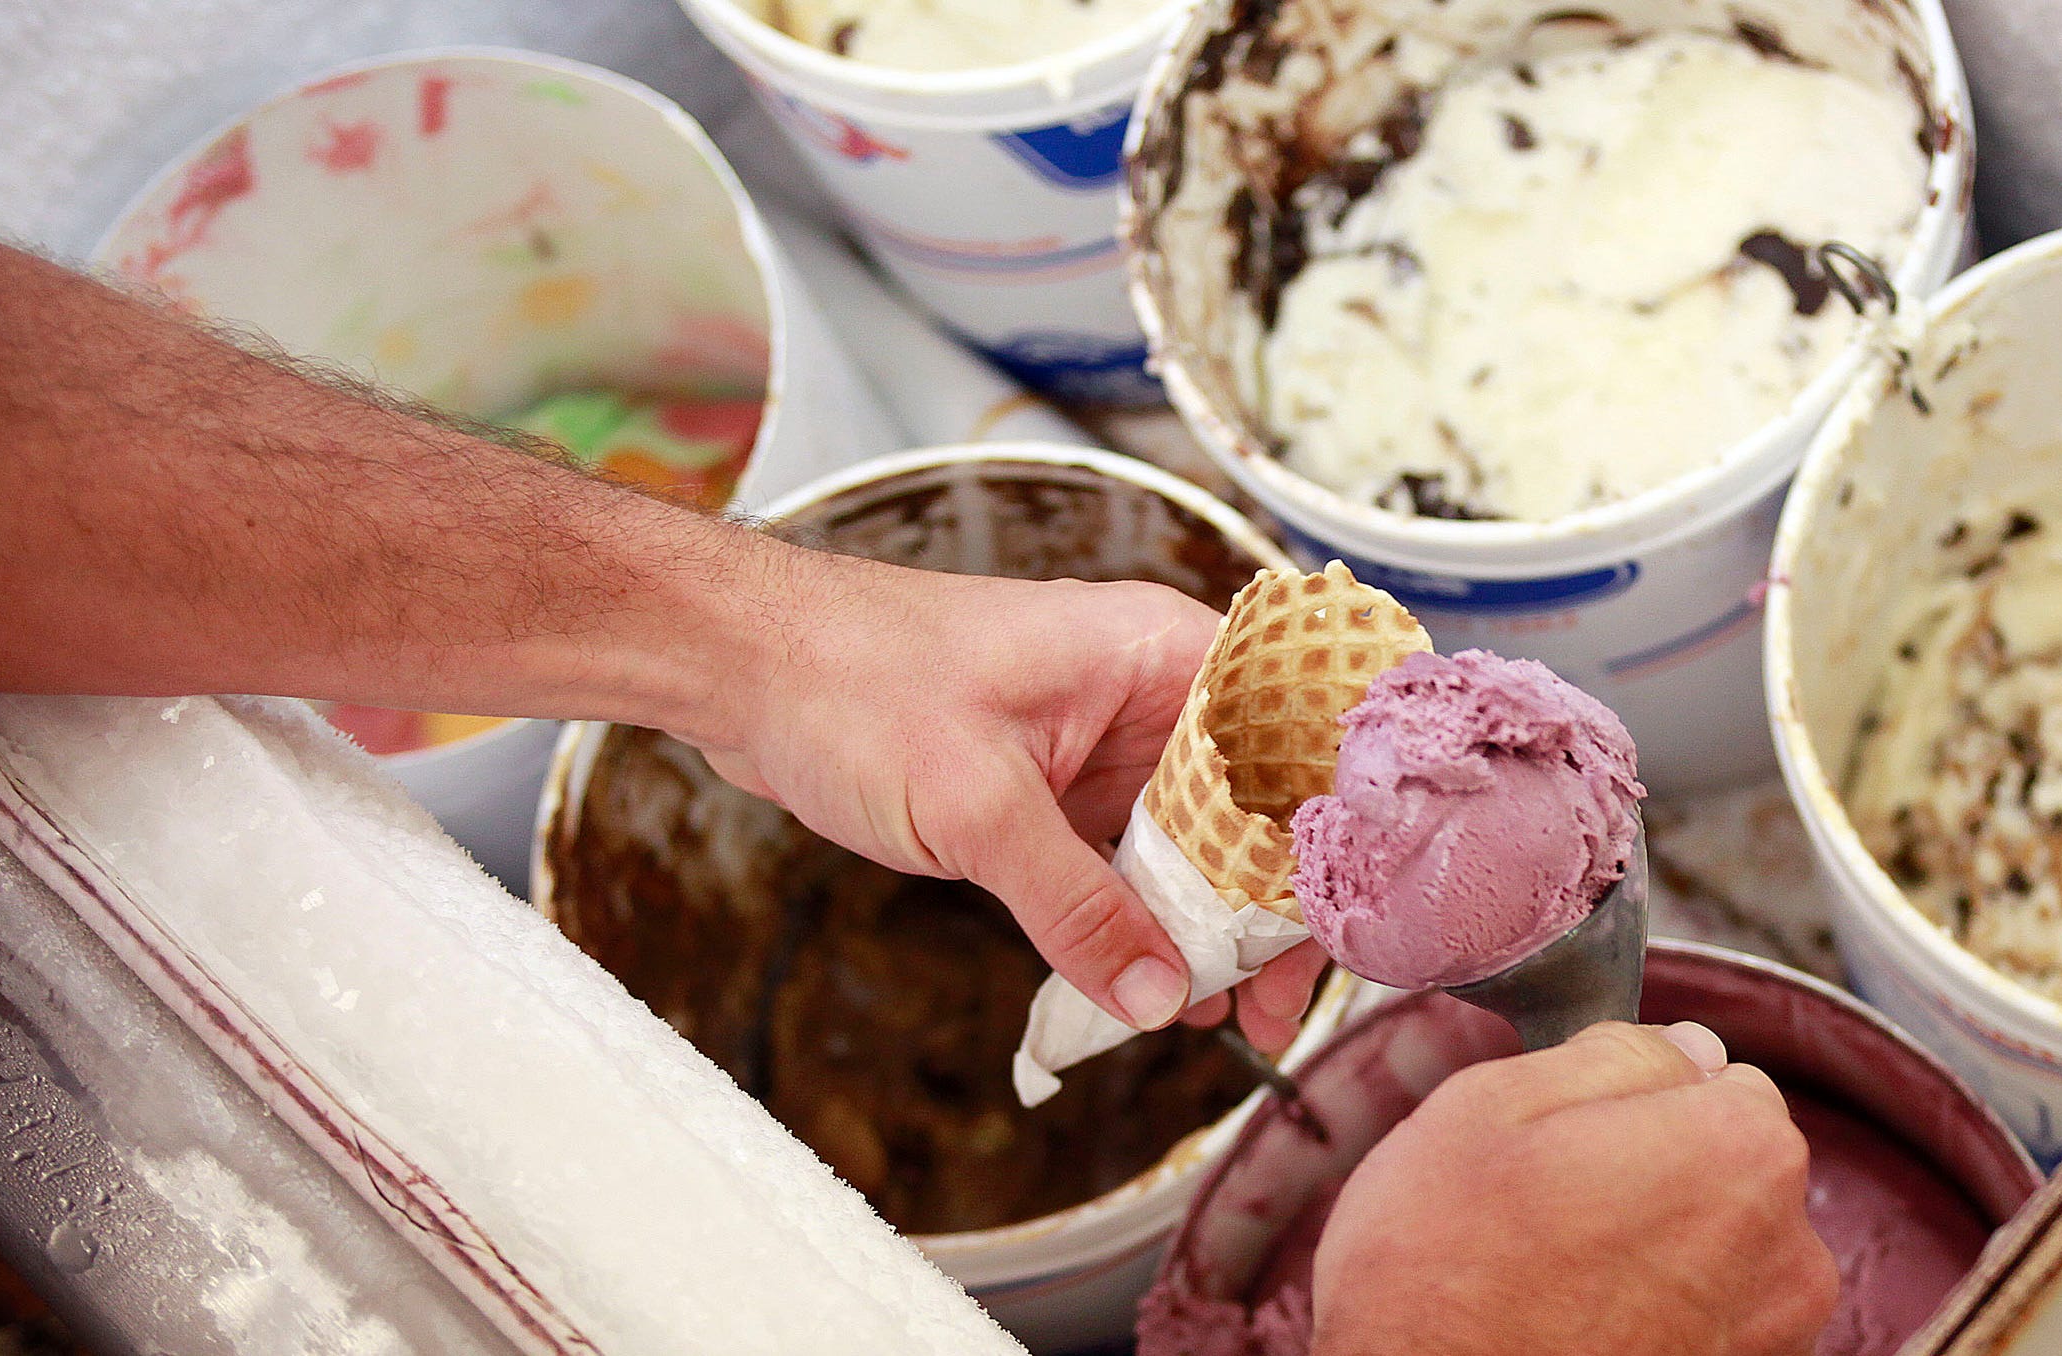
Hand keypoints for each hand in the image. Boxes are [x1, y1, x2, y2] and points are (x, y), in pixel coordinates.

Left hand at [690, 549, 1323, 1048]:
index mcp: (1155, 654)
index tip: (1321, 928)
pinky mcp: (1049, 786)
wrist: (740, 662)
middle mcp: (1142, 694)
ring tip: (1215, 1014)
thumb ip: (1073, 906)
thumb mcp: (977, 804)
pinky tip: (1145, 987)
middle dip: (1261, 909)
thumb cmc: (851, 678)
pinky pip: (1121, 860)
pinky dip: (1135, 920)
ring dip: (1198, 925)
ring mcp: (1097, 742)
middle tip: (1268, 1005)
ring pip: (1186, 842)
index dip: (1317, 835)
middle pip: (1247, 807)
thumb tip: (1154, 992)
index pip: (1288, 742)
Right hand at [1311, 1022, 1837, 1355]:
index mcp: (1739, 1149)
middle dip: (1650, 1168)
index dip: (1627, 1095)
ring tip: (1554, 1279)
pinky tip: (1577, 1329)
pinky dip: (1655, 1317)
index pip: (1711, 1070)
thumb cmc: (1439, 1284)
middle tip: (1545, 1208)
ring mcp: (1772, 1336)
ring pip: (1714, 1243)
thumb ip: (1609, 1053)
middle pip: (1723, 1159)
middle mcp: (1786, 1248)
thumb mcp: (1488, 1106)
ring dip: (1653, 1248)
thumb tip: (1680, 1048)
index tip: (1563, 1137)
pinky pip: (1704, 1316)